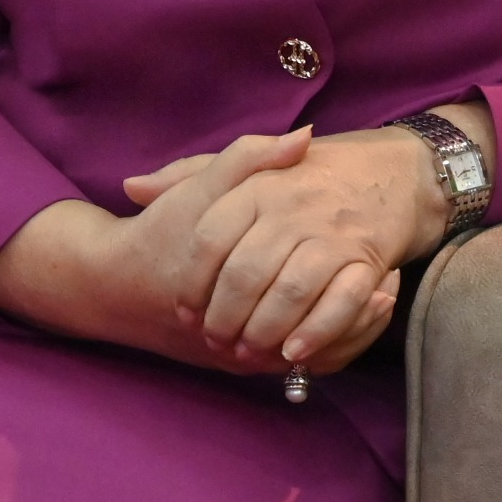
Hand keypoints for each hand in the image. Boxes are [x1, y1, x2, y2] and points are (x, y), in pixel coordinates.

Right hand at [0, 128, 398, 377]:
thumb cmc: (162, 231)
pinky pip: (294, 364)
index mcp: (238, 288)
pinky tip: (345, 317)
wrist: (113, 287)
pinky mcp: (237, 362)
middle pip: (318, 340)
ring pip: (310, 359)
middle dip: (358, 315)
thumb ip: (251, 159)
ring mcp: (240, 355)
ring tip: (379, 300)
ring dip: (348, 332)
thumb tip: (305, 137)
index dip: (354, 282)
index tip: (380, 259)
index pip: (311, 298)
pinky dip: (325, 344)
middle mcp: (240, 334)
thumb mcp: (203, 188)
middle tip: (388, 285)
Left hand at [123, 123, 455, 366]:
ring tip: (248, 353)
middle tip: (215, 342)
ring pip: (289, 291)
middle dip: (225, 318)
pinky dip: (316, 331)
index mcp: (257, 185)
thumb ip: (188, 176)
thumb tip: (130, 189)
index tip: (184, 310)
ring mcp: (332, 232)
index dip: (193, 282)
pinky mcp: (367, 257)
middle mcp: (292, 207)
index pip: (211, 238)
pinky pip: (339, 301)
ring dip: (264, 331)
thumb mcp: (246, 168)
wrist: (391, 171)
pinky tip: (294, 353)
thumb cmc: (304, 176)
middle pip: (246, 272)